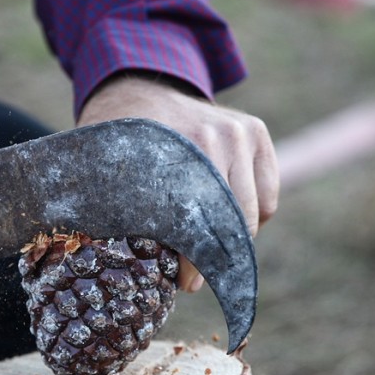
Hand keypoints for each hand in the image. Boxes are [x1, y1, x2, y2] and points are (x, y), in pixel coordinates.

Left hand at [77, 72, 278, 291]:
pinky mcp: (256, 132)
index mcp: (172, 146)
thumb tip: (133, 274)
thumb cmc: (119, 143)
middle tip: (194, 282)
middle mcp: (212, 135)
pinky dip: (253, 220)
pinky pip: (267, 197)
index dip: (191, 258)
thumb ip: (121, 213)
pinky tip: (225, 226)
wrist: (138, 89)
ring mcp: (238, 131)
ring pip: (252, 212)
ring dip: (233, 243)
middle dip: (212, 258)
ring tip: (208, 256)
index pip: (192, 217)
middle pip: (227, 218)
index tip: (185, 285)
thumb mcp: (106, 172)